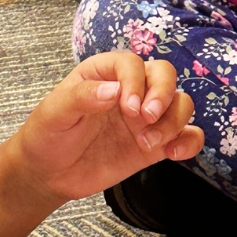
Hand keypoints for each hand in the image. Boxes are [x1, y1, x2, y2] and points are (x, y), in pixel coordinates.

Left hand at [15, 50, 202, 196]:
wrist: (49, 172)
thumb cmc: (47, 135)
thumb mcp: (55, 112)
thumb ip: (81, 97)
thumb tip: (114, 91)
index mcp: (104, 73)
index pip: (132, 64)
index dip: (135, 82)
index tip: (127, 107)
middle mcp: (129, 90)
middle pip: (165, 75)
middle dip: (162, 94)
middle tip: (145, 118)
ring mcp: (145, 118)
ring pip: (181, 104)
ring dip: (173, 121)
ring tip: (148, 143)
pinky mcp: (155, 144)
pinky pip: (186, 136)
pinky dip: (188, 142)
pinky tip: (172, 153)